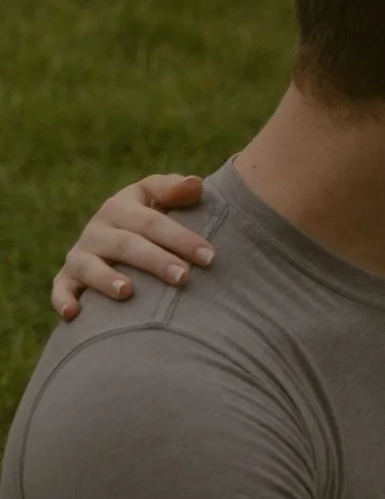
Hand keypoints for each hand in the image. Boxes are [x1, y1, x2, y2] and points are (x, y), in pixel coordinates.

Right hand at [51, 174, 211, 319]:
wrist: (118, 237)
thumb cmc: (150, 219)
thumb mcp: (159, 197)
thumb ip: (175, 190)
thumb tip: (195, 185)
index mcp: (122, 205)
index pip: (153, 221)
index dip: (181, 238)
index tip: (209, 256)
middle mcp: (98, 228)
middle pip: (126, 244)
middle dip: (156, 261)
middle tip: (183, 277)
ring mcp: (80, 253)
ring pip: (91, 266)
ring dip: (107, 279)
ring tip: (127, 291)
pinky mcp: (67, 277)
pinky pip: (60, 289)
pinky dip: (63, 300)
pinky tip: (74, 313)